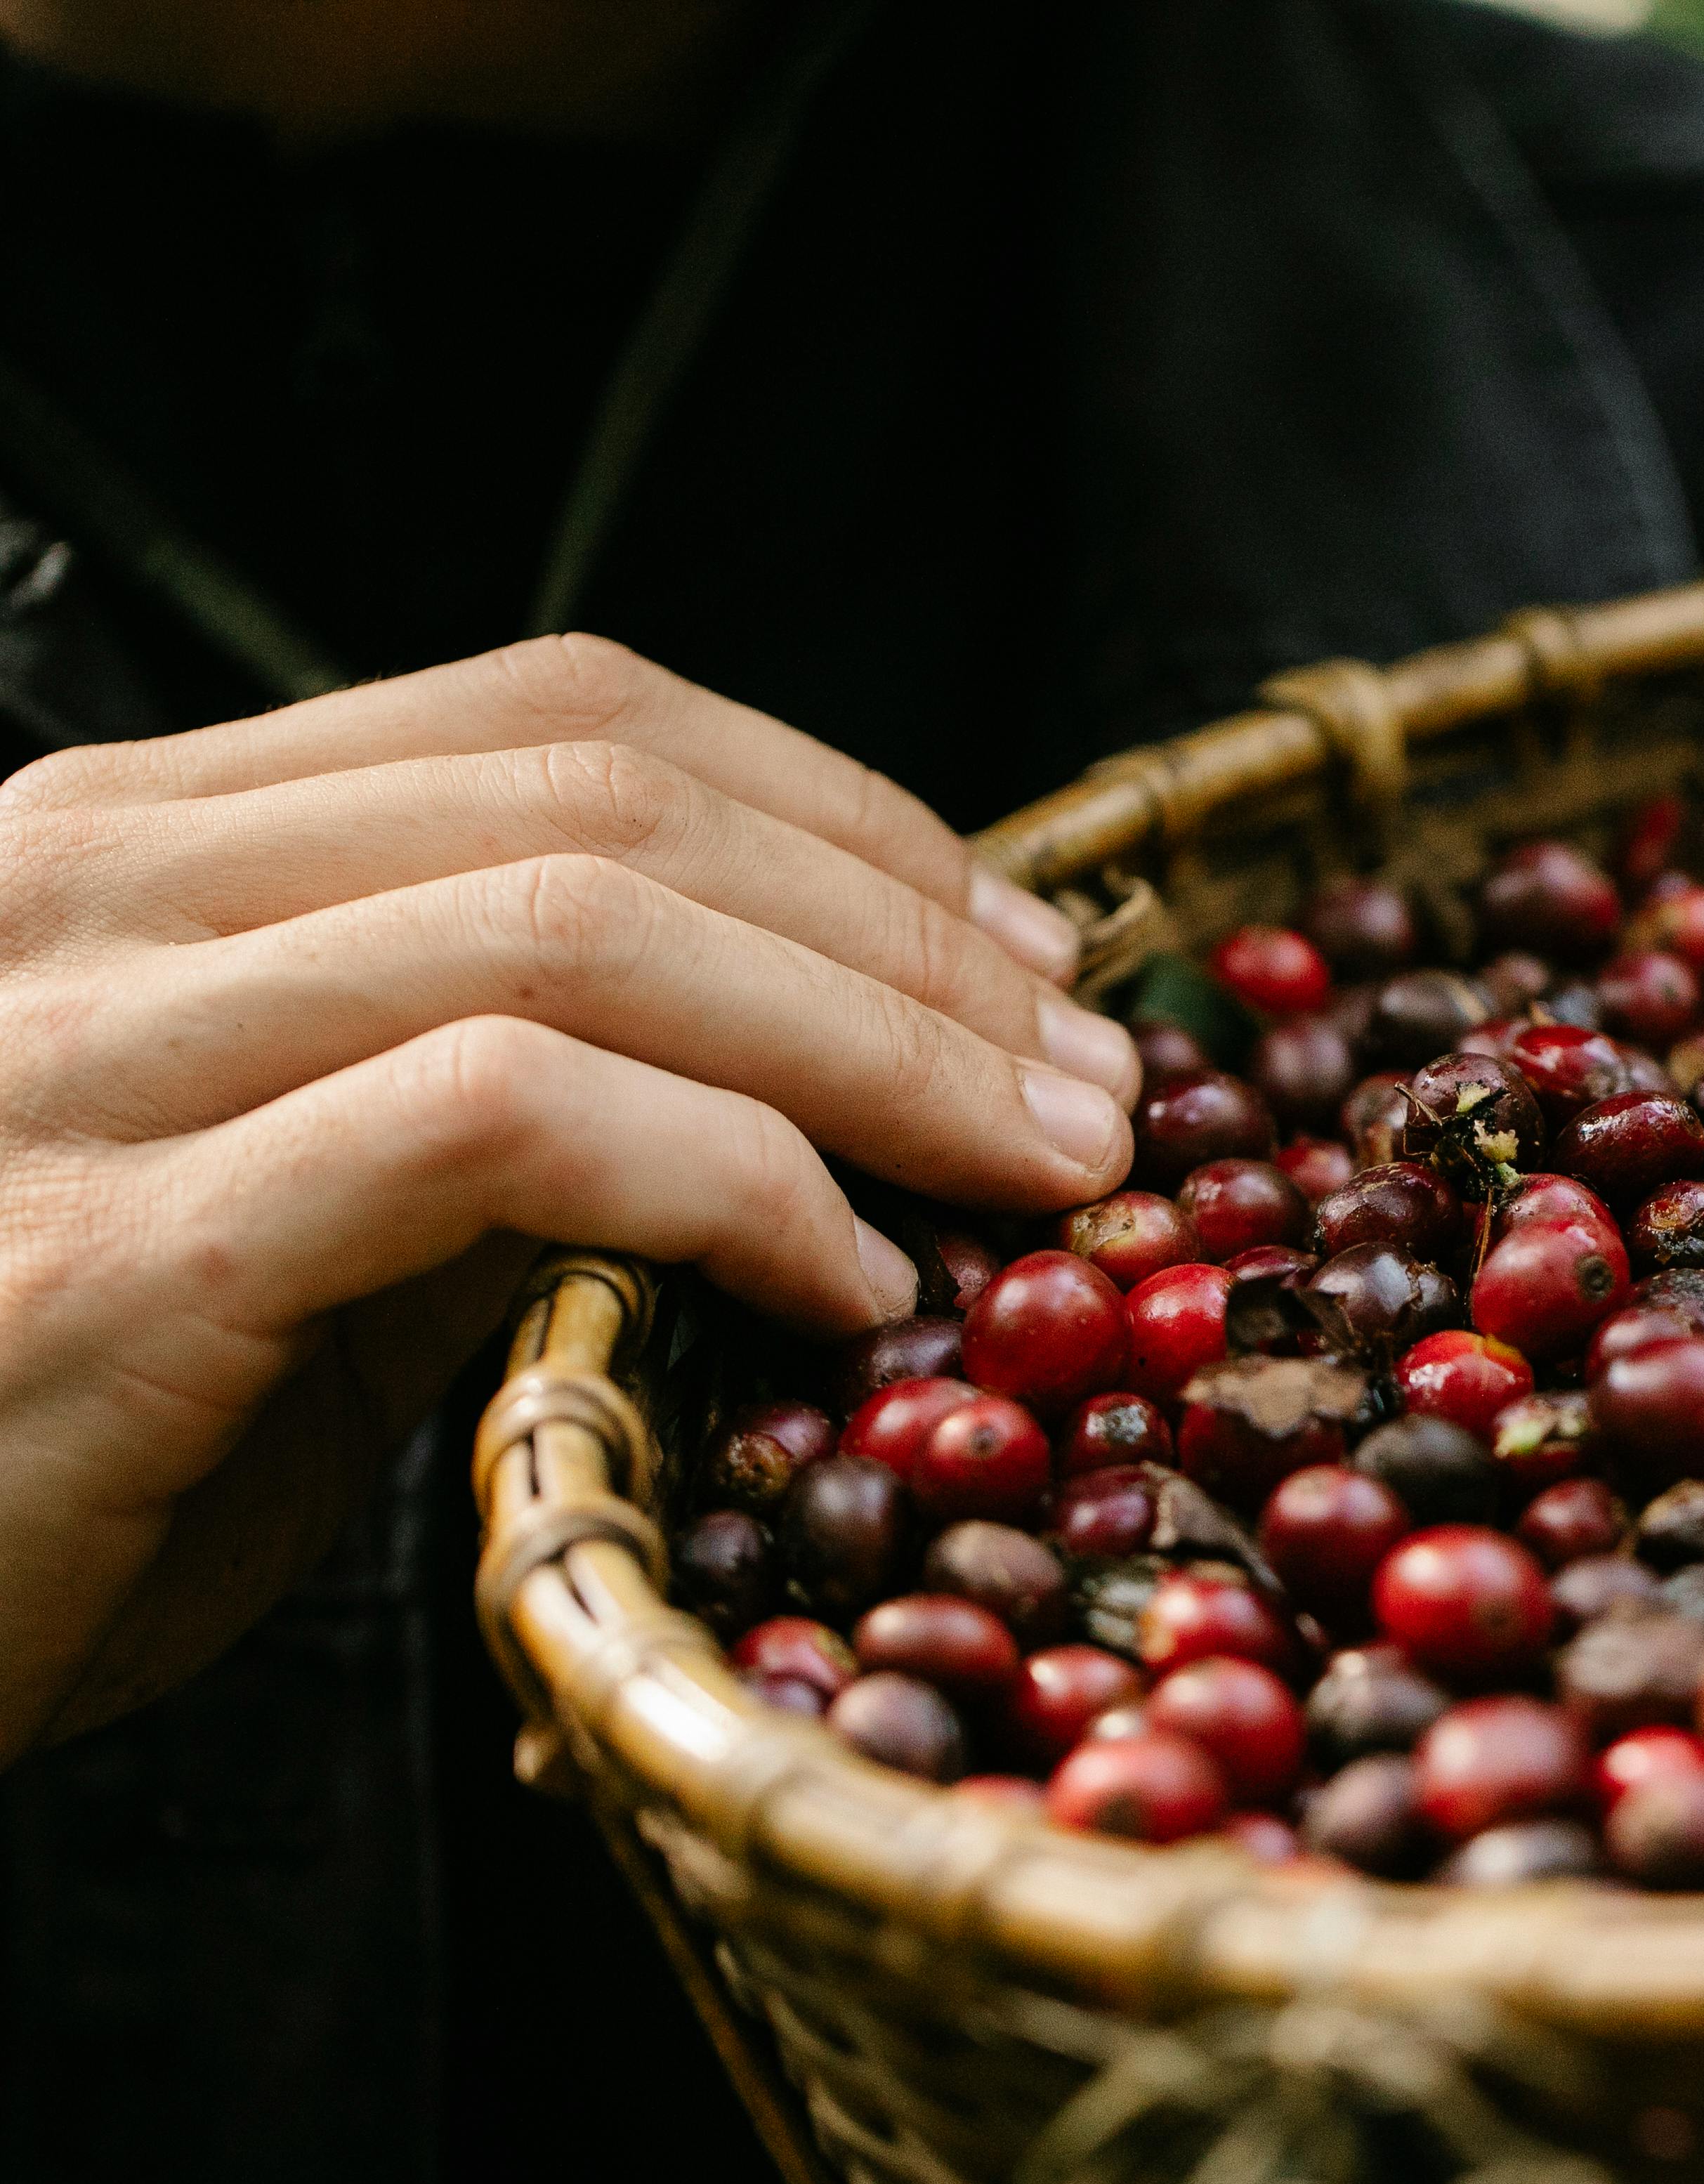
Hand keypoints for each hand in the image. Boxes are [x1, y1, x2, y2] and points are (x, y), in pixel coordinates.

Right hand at [0, 635, 1137, 1760]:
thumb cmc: (34, 1442)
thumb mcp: (290, 1235)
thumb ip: (492, 1126)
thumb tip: (795, 1096)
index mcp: (143, 844)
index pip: (565, 715)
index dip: (843, 813)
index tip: (1024, 948)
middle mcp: (97, 889)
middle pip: (608, 796)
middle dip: (907, 932)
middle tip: (1090, 1075)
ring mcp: (88, 1049)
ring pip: (577, 927)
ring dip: (873, 1046)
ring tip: (1037, 1170)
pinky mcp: (119, 1247)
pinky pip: (501, 1126)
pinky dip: (727, 1179)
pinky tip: (849, 1279)